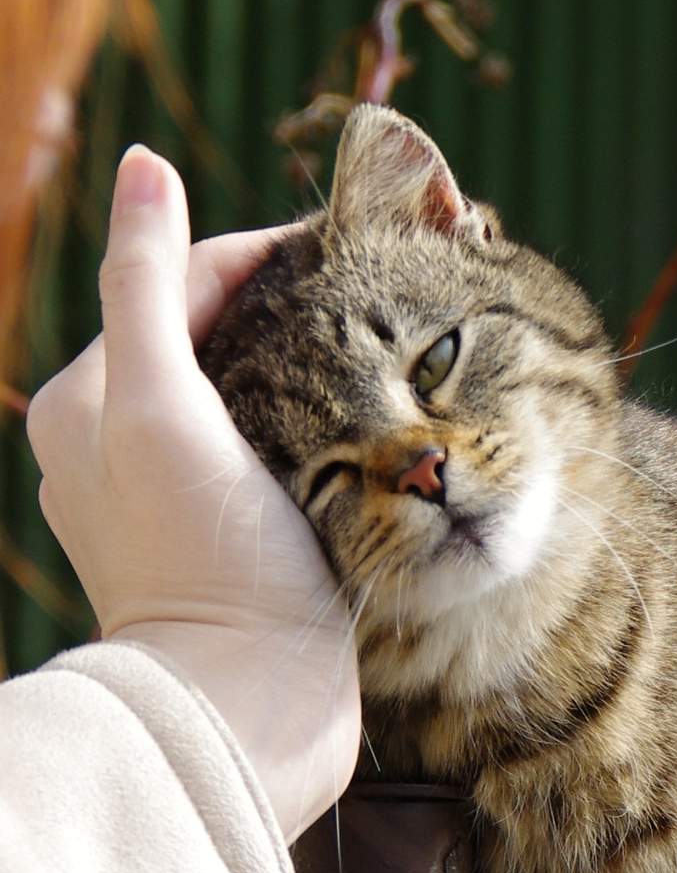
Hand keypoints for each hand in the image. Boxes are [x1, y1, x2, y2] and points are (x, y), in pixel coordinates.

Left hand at [26, 146, 360, 841]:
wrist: (248, 710)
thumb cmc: (200, 560)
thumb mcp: (157, 406)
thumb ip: (148, 286)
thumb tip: (141, 163)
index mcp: (88, 403)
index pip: (182, 283)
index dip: (263, 252)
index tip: (351, 244)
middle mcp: (126, 446)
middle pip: (221, 335)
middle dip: (295, 308)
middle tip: (383, 291)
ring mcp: (189, 496)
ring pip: (258, 392)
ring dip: (317, 364)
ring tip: (391, 348)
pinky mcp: (244, 539)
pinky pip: (284, 450)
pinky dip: (324, 424)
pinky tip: (375, 421)